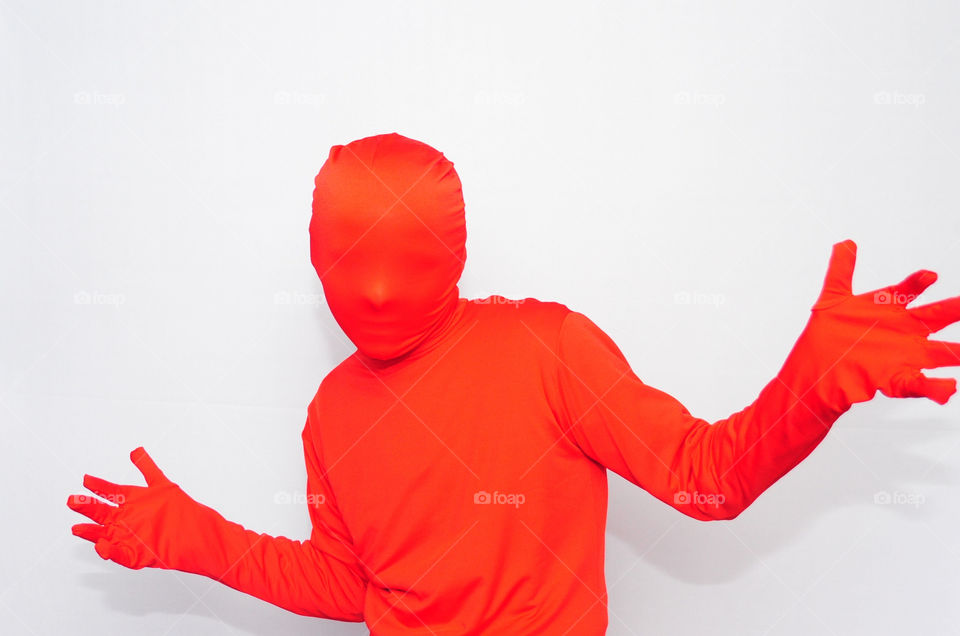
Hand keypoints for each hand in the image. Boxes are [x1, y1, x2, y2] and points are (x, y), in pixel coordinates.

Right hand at [67, 447, 198, 569]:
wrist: (196, 533)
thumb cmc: (180, 510)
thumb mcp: (163, 486)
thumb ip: (147, 468)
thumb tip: (135, 450)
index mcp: (131, 502)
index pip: (110, 492)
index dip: (98, 486)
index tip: (86, 479)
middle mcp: (125, 519)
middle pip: (101, 513)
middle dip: (87, 507)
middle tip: (73, 500)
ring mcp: (127, 537)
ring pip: (103, 535)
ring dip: (90, 532)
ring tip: (78, 528)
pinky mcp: (135, 555)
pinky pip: (119, 554)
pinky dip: (109, 551)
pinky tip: (102, 546)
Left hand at [795, 239, 959, 408]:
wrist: (816, 371)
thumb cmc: (826, 337)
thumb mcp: (832, 300)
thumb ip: (841, 270)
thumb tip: (845, 243)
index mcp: (888, 310)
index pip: (909, 291)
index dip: (918, 283)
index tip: (929, 275)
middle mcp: (901, 332)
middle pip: (935, 317)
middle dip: (955, 309)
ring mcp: (901, 356)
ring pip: (938, 353)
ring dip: (955, 353)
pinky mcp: (894, 379)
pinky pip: (918, 385)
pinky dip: (934, 388)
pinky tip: (948, 388)